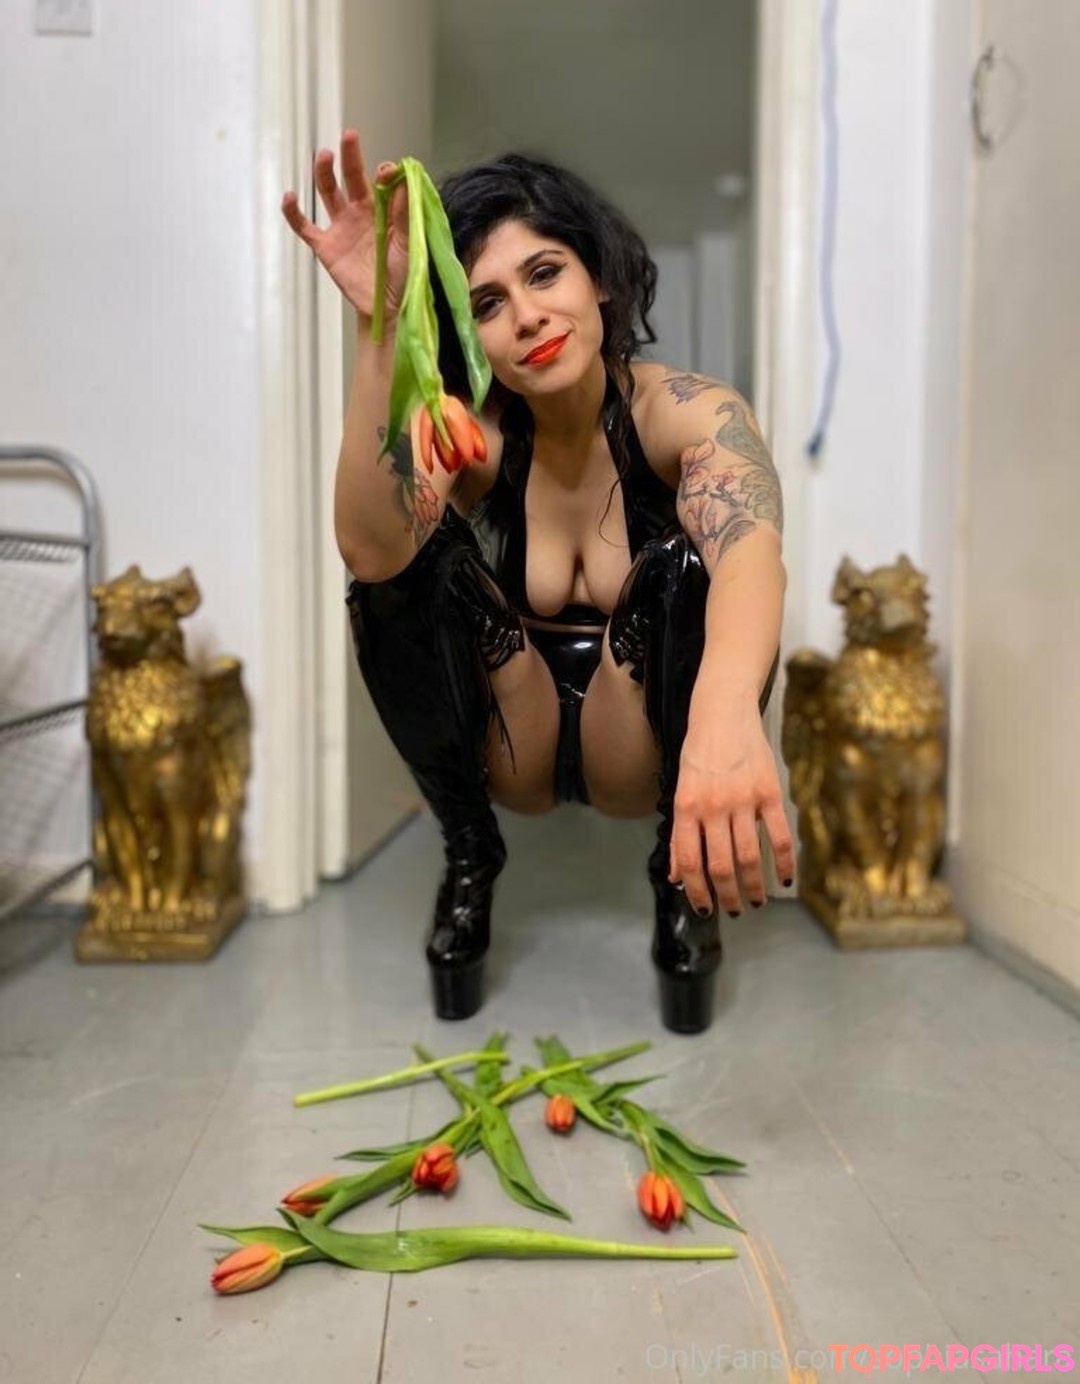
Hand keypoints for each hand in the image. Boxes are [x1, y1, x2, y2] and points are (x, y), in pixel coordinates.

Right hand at [280, 129, 409, 322]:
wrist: (387, 305)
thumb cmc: (403, 273)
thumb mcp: (409, 242)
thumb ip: (404, 214)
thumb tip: (403, 182)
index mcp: (383, 210)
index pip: (380, 182)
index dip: (383, 173)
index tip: (388, 170)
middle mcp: (360, 212)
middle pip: (352, 177)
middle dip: (350, 157)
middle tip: (349, 136)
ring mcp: (341, 227)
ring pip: (328, 192)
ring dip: (325, 173)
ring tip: (325, 156)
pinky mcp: (325, 246)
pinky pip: (305, 226)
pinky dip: (293, 212)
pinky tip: (290, 196)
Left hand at [668, 704, 794, 915]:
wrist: (723, 712)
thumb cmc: (699, 754)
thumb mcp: (680, 791)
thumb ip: (679, 835)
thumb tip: (676, 876)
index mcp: (686, 807)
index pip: (689, 861)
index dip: (696, 892)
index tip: (705, 909)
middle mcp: (713, 807)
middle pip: (720, 865)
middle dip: (727, 896)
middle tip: (734, 909)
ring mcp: (743, 800)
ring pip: (749, 857)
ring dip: (754, 886)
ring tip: (756, 901)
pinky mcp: (770, 792)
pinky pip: (780, 836)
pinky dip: (785, 863)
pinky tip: (784, 879)